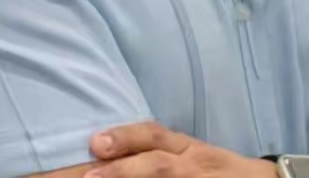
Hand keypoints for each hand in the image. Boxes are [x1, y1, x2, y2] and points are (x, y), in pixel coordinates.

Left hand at [84, 122, 277, 177]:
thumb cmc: (220, 168)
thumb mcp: (195, 153)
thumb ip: (162, 149)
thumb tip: (110, 149)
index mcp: (187, 147)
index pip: (154, 135)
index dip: (126, 136)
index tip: (94, 142)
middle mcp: (193, 163)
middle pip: (157, 163)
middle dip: (124, 169)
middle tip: (89, 175)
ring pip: (164, 177)